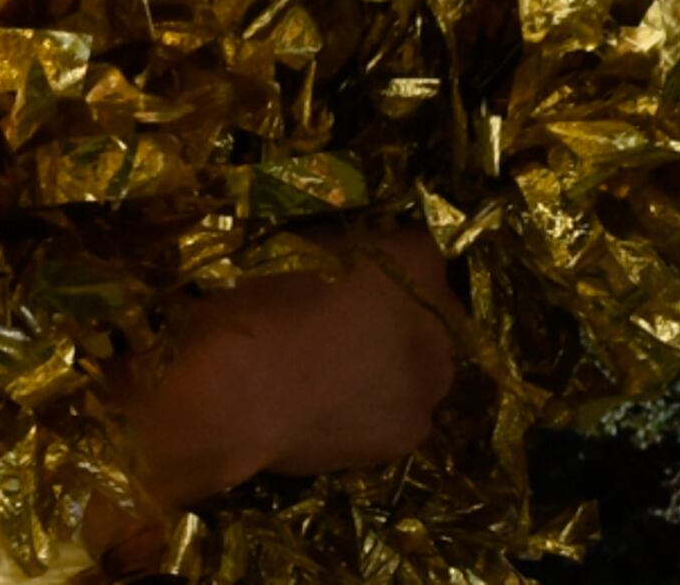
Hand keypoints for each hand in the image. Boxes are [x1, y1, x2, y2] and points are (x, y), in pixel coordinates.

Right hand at [126, 228, 458, 505]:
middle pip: (429, 314)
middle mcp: (441, 320)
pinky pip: (402, 415)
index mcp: (418, 261)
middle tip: (347, 333)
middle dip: (398, 320)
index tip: (353, 279)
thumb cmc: (261, 309)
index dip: (384, 266)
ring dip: (395, 369)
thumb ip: (348, 250)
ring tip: (341, 379)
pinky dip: (378, 413)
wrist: (238, 393)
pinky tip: (337, 413)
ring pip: (421, 368)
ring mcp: (430, 381)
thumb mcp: (305, 247)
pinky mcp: (412, 432)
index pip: (416, 253)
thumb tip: (355, 260)